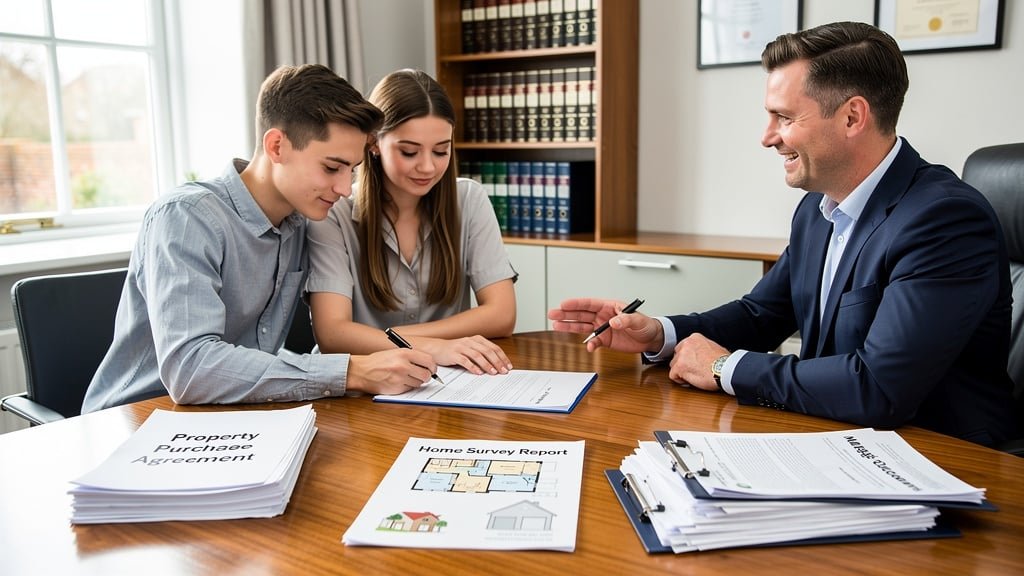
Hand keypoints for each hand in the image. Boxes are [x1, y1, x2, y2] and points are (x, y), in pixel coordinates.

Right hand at [346, 349, 435, 393]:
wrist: (360, 371)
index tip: (432, 369)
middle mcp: (403, 365)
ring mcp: (400, 378)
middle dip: (427, 376)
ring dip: (416, 382)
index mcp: (404, 353)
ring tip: (406, 377)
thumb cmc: (377, 362)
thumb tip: (428, 364)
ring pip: (419, 383)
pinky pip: (409, 389)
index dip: (432, 366)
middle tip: (423, 376)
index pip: (429, 360)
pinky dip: (407, 387)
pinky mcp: (396, 388)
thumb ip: (411, 357)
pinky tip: (399, 382)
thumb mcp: (395, 353)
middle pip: (426, 374)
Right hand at [417, 335, 512, 374]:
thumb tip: (497, 365)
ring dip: (487, 365)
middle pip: (487, 351)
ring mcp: (461, 347)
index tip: (508, 366)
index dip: (502, 357)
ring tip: (493, 373)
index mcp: (477, 339)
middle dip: (497, 362)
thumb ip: (482, 354)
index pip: (493, 348)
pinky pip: (465, 360)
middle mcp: (470, 341)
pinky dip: (473, 367)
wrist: (436, 348)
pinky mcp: (453, 354)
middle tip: (503, 371)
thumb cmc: (455, 351)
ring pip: (478, 355)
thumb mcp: (470, 349)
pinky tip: (478, 373)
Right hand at [547, 297, 663, 352]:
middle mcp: (603, 316)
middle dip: (566, 314)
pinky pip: (593, 341)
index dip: (576, 303)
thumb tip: (613, 322)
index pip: (589, 303)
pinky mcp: (605, 339)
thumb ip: (625, 319)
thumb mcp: (638, 320)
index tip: (563, 304)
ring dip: (569, 326)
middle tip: (552, 313)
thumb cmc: (645, 325)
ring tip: (555, 326)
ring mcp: (602, 327)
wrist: (651, 339)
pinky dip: (589, 344)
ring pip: (582, 326)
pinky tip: (587, 346)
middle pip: (581, 313)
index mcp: (609, 306)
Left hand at [668, 333, 728, 390]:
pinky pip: (673, 376)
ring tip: (694, 376)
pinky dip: (680, 381)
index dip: (687, 358)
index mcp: (694, 338)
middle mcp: (686, 344)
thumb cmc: (724, 361)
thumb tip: (699, 354)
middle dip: (683, 364)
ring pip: (674, 366)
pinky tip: (690, 381)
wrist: (726, 369)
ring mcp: (681, 355)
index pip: (682, 347)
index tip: (693, 364)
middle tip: (694, 371)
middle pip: (677, 356)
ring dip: (681, 372)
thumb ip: (702, 348)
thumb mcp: (713, 346)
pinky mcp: (679, 367)